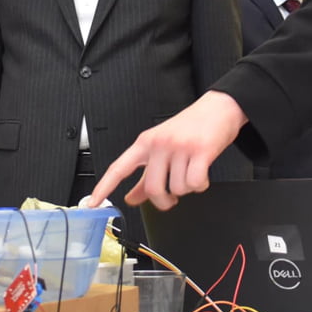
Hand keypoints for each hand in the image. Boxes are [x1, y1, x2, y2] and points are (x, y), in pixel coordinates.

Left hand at [90, 91, 245, 210]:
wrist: (219, 108)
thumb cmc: (190, 128)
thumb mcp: (161, 147)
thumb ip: (144, 175)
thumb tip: (131, 197)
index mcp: (145, 143)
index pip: (119, 167)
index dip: (104, 187)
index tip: (92, 203)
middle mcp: (159, 144)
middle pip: (153, 188)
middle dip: (163, 200)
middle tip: (170, 198)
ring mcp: (179, 147)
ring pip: (177, 188)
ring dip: (186, 189)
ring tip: (191, 172)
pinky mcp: (200, 151)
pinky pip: (195, 183)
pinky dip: (200, 185)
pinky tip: (202, 174)